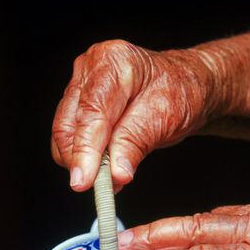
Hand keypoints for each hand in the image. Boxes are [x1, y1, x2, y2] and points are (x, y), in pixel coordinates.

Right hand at [51, 40, 217, 191]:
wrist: (185, 86)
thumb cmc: (180, 92)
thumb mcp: (166, 116)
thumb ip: (135, 141)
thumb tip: (115, 172)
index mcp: (113, 61)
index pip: (91, 112)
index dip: (85, 150)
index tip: (85, 181)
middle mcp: (89, 68)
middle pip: (69, 124)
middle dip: (82, 160)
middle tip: (103, 187)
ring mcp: (80, 83)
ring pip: (64, 133)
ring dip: (81, 161)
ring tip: (109, 177)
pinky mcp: (77, 101)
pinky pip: (68, 135)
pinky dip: (82, 156)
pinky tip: (103, 166)